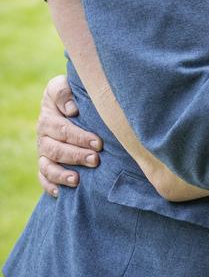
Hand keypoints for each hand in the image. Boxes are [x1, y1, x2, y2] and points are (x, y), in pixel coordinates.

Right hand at [36, 75, 102, 196]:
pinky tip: (61, 192)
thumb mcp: (67, 84)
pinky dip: (50, 185)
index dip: (79, 137)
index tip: (98, 143)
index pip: (62, 128)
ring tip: (77, 179)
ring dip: (62, 173)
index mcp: (49, 113)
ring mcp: (43, 150)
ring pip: (47, 165)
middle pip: (56, 148)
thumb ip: (65, 91)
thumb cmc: (76, 92)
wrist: (73, 102)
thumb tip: (70, 109)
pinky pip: (43, 177)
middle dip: (77, 155)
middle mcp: (43, 133)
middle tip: (96, 159)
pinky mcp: (45, 163)